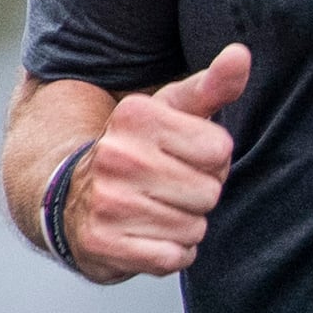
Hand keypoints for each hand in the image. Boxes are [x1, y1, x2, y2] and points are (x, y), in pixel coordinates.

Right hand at [58, 43, 247, 276]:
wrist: (71, 198)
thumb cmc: (138, 151)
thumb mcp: (173, 111)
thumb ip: (212, 85)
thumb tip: (241, 55)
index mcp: (136, 116)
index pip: (219, 149)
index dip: (211, 160)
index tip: (183, 157)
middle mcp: (117, 155)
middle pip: (209, 192)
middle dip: (199, 196)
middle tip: (169, 188)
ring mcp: (107, 200)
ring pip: (193, 228)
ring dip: (185, 227)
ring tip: (157, 210)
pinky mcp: (102, 242)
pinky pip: (172, 258)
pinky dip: (170, 254)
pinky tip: (149, 237)